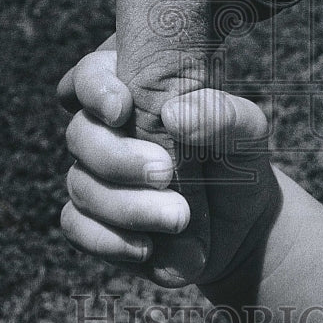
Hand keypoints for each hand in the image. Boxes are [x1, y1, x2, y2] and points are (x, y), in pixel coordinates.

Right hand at [58, 48, 279, 286]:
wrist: (243, 226)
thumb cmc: (238, 160)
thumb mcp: (246, 133)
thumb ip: (221, 115)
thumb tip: (174, 114)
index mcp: (132, 91)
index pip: (92, 74)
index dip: (95, 89)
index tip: (122, 110)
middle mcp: (103, 131)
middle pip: (80, 134)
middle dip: (119, 158)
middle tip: (165, 173)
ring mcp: (93, 178)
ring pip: (80, 185)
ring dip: (127, 206)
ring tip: (179, 218)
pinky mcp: (93, 223)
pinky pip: (77, 227)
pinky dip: (110, 241)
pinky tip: (148, 248)